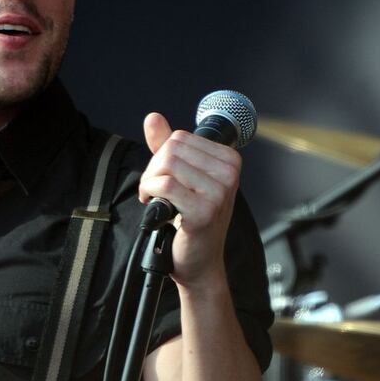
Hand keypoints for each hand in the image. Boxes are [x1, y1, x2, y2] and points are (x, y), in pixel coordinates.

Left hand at [139, 112, 240, 287]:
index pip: (179, 138)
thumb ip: (167, 147)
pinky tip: (155, 207)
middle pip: (170, 150)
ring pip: (165, 165)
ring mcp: (220, 192)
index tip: (164, 179)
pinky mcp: (205, 211)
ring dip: (150, 184)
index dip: (162, 157)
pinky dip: (150, 193)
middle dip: (153, 170)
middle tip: (155, 192)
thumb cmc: (191, 220)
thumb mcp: (182, 177)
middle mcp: (229, 174)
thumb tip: (152, 118)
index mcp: (229, 160)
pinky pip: (164, 186)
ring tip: (155, 200)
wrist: (200, 262)